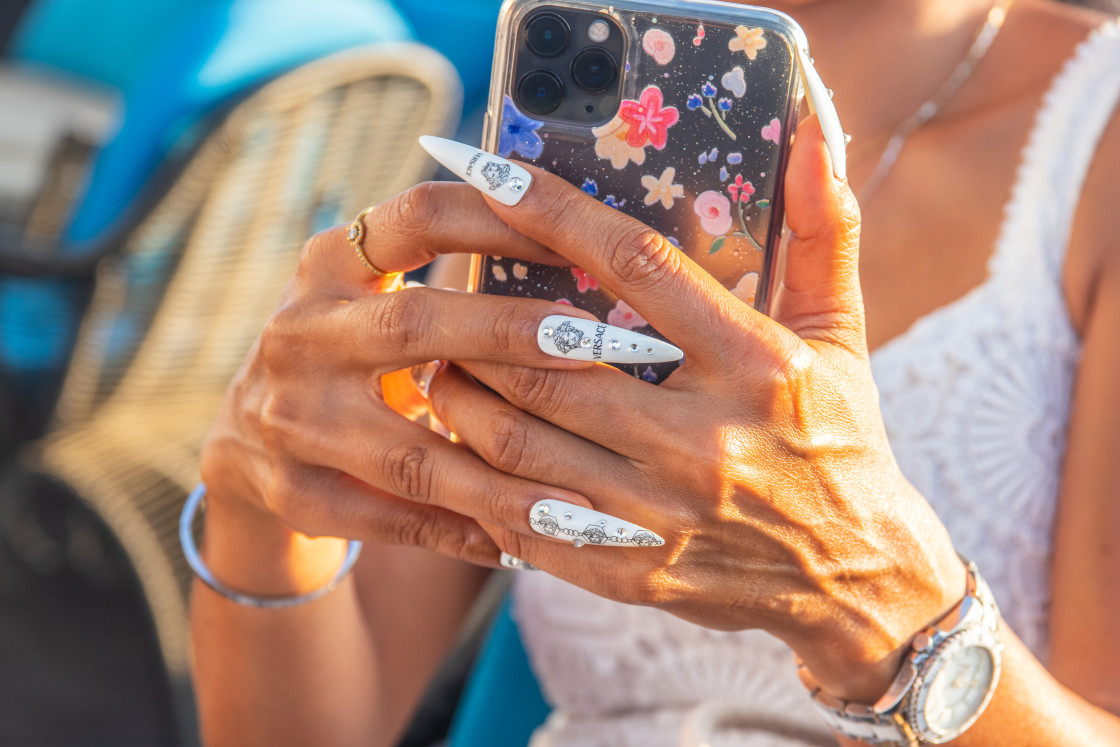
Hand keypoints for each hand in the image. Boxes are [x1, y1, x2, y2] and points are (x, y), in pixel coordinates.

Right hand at [199, 182, 615, 570]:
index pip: (419, 218)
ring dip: (503, 480)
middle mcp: (302, 332)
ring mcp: (291, 419)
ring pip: (412, 455)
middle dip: (512, 335)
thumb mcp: (376, 298)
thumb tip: (591, 262)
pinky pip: (400, 520)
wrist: (246, 440)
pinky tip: (536, 540)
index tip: (582, 241)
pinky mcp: (296, 492)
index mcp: (332, 265)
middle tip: (599, 345)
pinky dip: (471, 532)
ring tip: (584, 497)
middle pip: (413, 325)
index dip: (502, 223)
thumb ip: (453, 281)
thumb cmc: (352, 353)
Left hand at [424, 118, 966, 701]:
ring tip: (442, 371)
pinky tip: (465, 454)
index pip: (636, 265)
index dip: (553, 213)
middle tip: (446, 303)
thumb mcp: (839, 333)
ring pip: (520, 445)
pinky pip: (526, 520)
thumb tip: (812, 128)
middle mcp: (707, 439)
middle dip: (477, 326)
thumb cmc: (837, 437)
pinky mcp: (634, 569)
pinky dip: (481, 481)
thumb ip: (824, 230)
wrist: (855, 575)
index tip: (490, 173)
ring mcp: (666, 513)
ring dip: (461, 399)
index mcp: (756, 364)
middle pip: (548, 361)